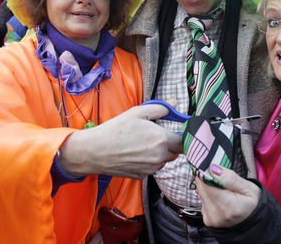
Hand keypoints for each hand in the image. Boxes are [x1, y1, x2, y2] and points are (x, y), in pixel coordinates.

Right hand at [59, 103, 182, 178]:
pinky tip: (136, 153)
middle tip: (156, 135)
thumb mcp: (137, 112)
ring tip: (142, 143)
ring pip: (164, 160)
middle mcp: (159, 156)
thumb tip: (175, 104)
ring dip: (160, 153)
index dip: (182, 135)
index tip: (177, 131)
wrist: (95, 151)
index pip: (184, 141)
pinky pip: (153, 168)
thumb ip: (160, 108)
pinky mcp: (142, 176)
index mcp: (161, 139)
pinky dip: (149, 161)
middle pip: (176, 152)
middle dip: (171, 144)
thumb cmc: (115, 130)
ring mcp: (151, 168)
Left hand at [195, 164, 260, 227]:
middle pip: (201, 187)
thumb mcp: (248, 187)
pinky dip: (209, 196)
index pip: (205, 182)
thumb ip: (230, 178)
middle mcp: (216, 214)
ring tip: (222, 188)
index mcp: (228, 206)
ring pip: (200, 193)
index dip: (207, 171)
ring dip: (208, 187)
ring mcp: (211, 219)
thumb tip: (213, 169)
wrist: (252, 218)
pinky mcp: (207, 220)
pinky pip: (202, 201)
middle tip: (221, 177)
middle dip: (208, 178)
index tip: (214, 167)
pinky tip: (219, 197)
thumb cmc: (252, 203)